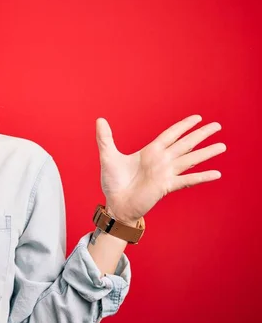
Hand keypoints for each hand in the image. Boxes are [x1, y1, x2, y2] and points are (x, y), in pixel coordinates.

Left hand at [96, 115, 225, 223]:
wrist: (116, 204)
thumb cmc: (112, 182)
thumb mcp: (108, 156)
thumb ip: (105, 138)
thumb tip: (100, 120)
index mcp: (149, 152)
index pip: (170, 135)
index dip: (183, 126)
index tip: (197, 118)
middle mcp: (161, 161)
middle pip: (185, 144)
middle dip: (200, 135)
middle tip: (217, 126)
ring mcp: (165, 173)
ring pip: (190, 159)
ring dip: (206, 153)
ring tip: (222, 146)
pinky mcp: (166, 186)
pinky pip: (187, 180)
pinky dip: (201, 177)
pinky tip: (216, 173)